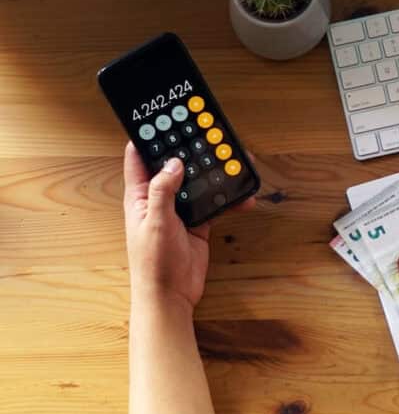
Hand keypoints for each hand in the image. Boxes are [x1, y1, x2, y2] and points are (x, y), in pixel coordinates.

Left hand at [122, 142, 254, 312]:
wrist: (171, 295)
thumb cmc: (153, 263)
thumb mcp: (156, 222)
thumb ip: (163, 190)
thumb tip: (174, 162)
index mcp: (140, 196)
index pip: (139, 158)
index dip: (148, 137)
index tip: (163, 118)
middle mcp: (159, 199)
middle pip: (175, 166)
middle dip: (191, 149)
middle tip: (208, 133)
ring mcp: (180, 210)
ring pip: (199, 182)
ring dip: (215, 173)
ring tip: (233, 160)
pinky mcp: (198, 222)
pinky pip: (215, 203)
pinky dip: (230, 199)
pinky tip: (243, 197)